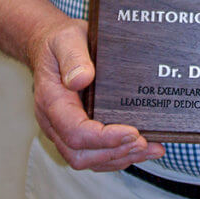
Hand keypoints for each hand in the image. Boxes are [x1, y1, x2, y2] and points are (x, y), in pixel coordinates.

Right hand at [30, 18, 164, 171]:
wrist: (50, 45)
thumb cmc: (59, 42)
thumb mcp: (67, 39)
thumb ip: (73, 58)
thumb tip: (81, 79)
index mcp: (51, 101)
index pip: (75, 132)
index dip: (104, 138)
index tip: (131, 132)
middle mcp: (54, 121)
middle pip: (80, 154)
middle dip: (115, 152)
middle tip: (144, 142)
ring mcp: (63, 129)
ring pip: (88, 159)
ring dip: (120, 157)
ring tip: (150, 149)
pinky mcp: (76, 131)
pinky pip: (93, 153)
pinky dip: (117, 155)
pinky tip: (140, 148)